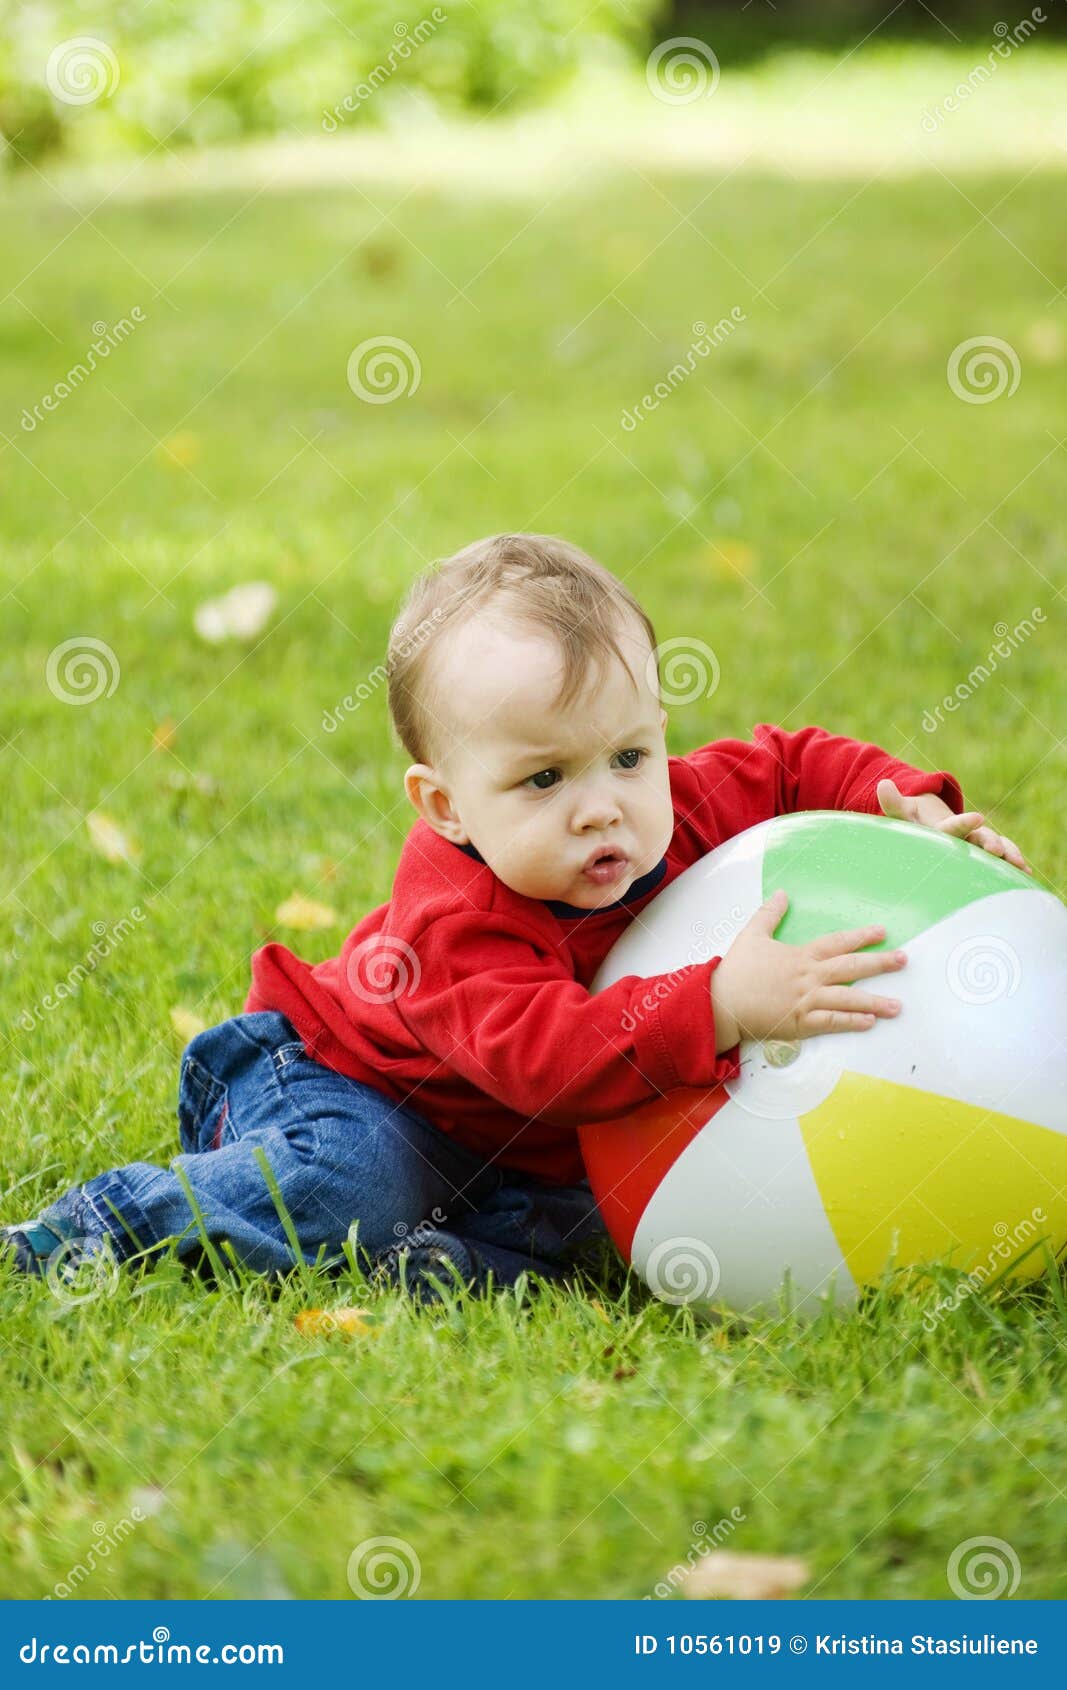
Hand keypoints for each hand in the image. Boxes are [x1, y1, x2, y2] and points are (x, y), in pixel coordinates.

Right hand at [711, 890, 905, 1048]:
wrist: (721, 1004)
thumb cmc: (736, 971)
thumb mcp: (752, 935)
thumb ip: (770, 914)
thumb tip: (783, 894)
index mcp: (800, 956)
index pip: (837, 943)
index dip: (861, 936)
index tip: (882, 932)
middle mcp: (809, 978)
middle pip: (850, 969)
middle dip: (879, 963)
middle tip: (903, 961)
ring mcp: (806, 1002)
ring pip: (847, 1000)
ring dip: (874, 1002)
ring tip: (897, 1006)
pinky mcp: (800, 1024)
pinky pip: (831, 1023)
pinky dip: (851, 1023)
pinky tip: (869, 1022)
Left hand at [876, 778, 1031, 873]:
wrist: (931, 822)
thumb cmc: (915, 823)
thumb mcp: (902, 815)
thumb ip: (894, 803)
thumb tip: (882, 785)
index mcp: (945, 826)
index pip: (954, 826)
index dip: (964, 823)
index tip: (978, 818)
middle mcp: (967, 834)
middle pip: (982, 837)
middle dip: (991, 842)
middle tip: (999, 850)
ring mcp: (978, 844)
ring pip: (997, 847)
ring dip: (1009, 854)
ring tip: (1020, 865)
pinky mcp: (984, 854)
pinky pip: (1002, 858)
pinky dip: (1013, 864)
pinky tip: (1025, 874)